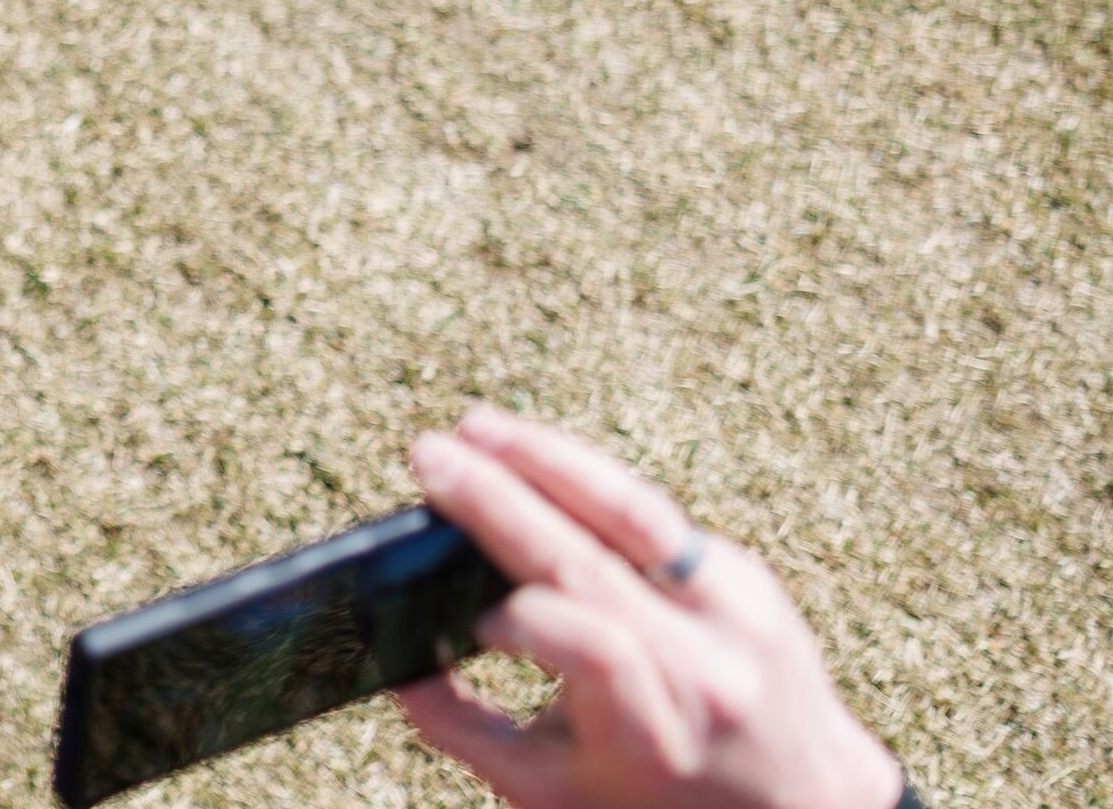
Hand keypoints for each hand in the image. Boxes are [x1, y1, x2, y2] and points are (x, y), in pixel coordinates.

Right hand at [392, 407, 905, 808]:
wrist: (807, 802)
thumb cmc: (660, 803)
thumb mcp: (556, 793)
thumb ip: (466, 730)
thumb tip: (392, 662)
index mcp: (655, 736)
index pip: (595, 650)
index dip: (526, 621)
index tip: (472, 623)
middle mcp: (707, 669)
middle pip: (595, 562)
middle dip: (500, 502)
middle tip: (429, 456)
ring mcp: (739, 615)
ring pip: (637, 514)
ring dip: (549, 459)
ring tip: (479, 427)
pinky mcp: (749, 578)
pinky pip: (656, 518)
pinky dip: (589, 486)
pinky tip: (535, 461)